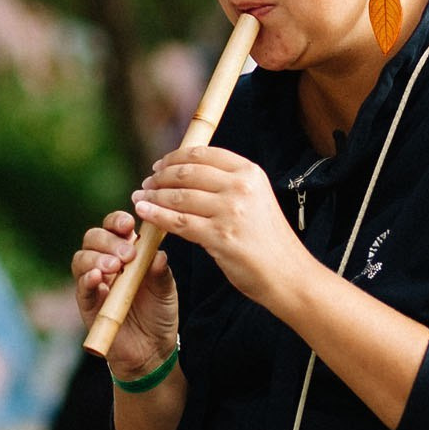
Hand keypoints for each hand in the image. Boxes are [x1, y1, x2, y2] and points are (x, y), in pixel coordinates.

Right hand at [73, 208, 179, 379]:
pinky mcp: (88, 304)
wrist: (152, 348)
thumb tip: (158, 253)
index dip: (117, 221)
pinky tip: (97, 278)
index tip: (129, 223)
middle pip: (94, 237)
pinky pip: (80, 287)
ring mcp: (95, 283)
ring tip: (114, 267)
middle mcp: (106, 262)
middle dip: (108, 240)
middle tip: (127, 255)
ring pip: (81, 258)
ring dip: (96, 258)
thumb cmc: (158, 313)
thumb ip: (160, 271)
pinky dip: (86, 279)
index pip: (114, 227)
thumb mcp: (166, 289)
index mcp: (126, 251)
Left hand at [132, 146, 310, 307]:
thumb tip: (188, 173)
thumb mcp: (256, 200)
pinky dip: (156, 215)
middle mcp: (241, 186)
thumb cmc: (268, 241)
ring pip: (179, 196)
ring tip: (140, 198)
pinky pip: (178, 222)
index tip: (160, 166)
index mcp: (250, 172)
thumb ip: (228, 185)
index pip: (203, 154)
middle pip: (187, 173)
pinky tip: (144, 212)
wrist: (289, 275)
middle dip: (160, 177)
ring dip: (153, 196)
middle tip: (146, 184)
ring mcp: (230, 211)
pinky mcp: (220, 236)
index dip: (175, 158)